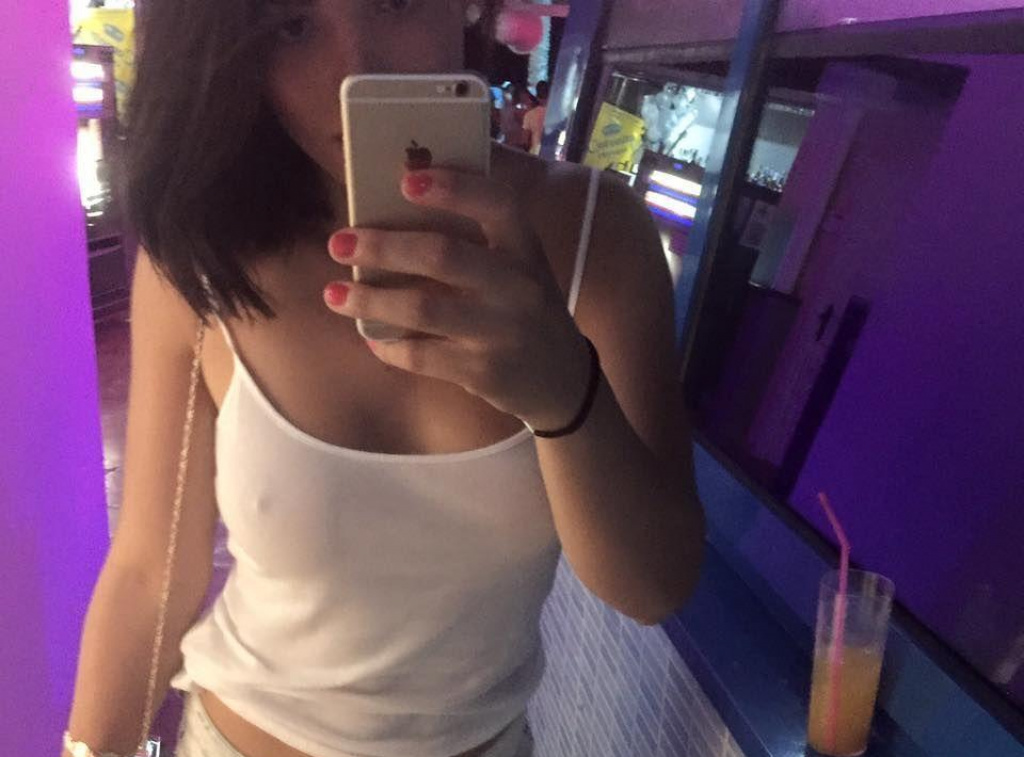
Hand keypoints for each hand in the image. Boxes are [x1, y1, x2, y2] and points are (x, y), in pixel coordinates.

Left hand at [323, 168, 591, 431]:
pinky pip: (421, 356)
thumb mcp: (519, 267)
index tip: (405, 180)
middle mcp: (517, 286)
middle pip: (442, 256)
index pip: (497, 204)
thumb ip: (477, 240)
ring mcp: (500, 331)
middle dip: (383, 247)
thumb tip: (397, 204)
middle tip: (339, 242)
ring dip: (370, 301)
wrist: (561, 379)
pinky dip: (388, 347)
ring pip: (422, 309)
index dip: (453, 188)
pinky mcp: (482, 371)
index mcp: (524, 248)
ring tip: (333, 295)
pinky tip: (370, 338)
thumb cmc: (525, 308)